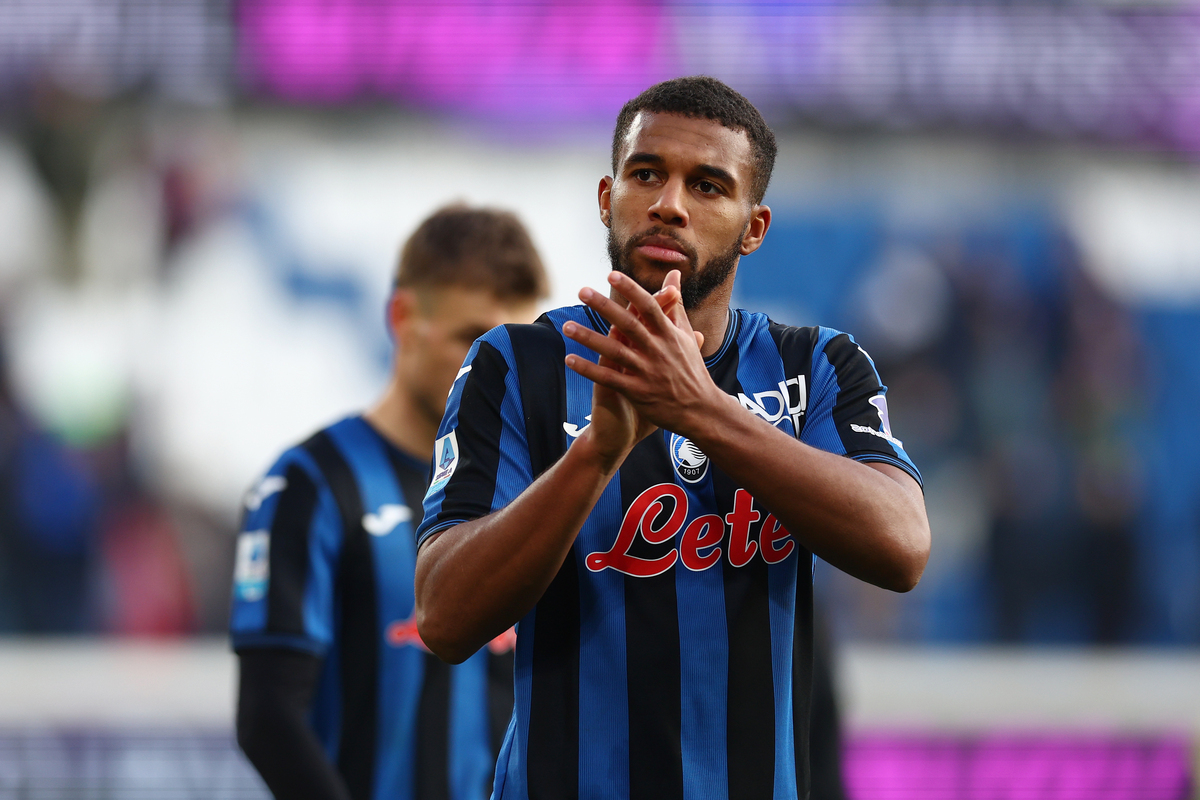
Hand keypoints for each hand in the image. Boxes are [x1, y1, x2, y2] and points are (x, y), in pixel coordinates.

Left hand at [563, 270, 719, 447]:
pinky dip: (589, 369)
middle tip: (582, 291)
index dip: (631, 290)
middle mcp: (658, 351)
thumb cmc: (691, 368)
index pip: (649, 307)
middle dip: (604, 307)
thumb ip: (674, 304)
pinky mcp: (637, 392)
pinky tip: (570, 359)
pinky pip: (609, 379)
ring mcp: (647, 372)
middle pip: (628, 325)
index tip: (612, 274)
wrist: (701, 410)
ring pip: (614, 352)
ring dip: (589, 338)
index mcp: (669, 335)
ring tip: (566, 326)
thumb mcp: (685, 335)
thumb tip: (674, 274)